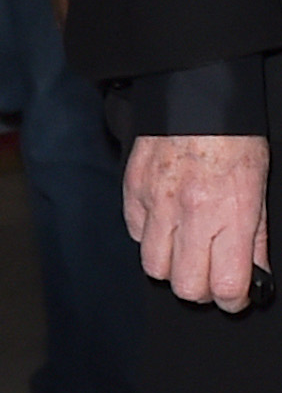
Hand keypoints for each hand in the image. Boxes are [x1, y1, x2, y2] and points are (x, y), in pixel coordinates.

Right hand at [124, 130, 268, 310]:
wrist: (196, 94)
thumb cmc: (235, 138)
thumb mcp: (259, 186)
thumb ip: (256, 235)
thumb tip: (255, 272)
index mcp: (230, 213)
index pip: (225, 285)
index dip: (233, 299)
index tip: (237, 294)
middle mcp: (190, 214)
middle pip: (186, 286)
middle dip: (202, 289)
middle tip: (212, 275)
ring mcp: (156, 203)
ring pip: (154, 268)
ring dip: (172, 267)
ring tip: (186, 252)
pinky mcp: (133, 192)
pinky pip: (135, 235)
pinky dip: (150, 238)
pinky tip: (166, 225)